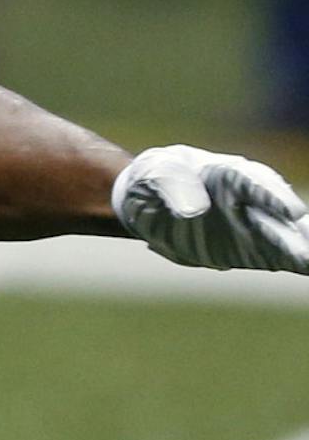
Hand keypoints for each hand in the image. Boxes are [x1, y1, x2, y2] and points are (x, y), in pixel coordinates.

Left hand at [113, 146, 308, 275]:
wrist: (148, 204)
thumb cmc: (154, 179)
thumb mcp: (155, 172)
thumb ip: (173, 184)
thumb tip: (195, 210)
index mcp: (228, 173)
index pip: (254, 182)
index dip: (273, 196)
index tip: (292, 211)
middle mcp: (250, 200)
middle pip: (280, 214)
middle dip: (298, 230)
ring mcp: (255, 227)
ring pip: (286, 238)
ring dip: (301, 249)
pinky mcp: (253, 251)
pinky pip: (280, 258)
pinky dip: (297, 264)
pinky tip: (308, 267)